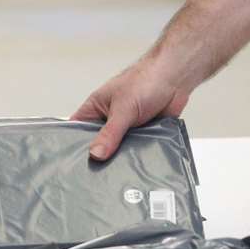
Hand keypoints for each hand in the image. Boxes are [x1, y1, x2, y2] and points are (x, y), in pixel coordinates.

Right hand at [70, 55, 193, 160]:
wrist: (176, 76)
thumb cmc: (147, 79)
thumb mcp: (123, 108)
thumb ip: (110, 133)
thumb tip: (96, 154)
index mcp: (95, 108)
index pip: (76, 131)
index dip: (73, 147)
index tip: (73, 165)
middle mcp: (108, 119)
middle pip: (97, 145)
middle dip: (101, 156)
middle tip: (100, 172)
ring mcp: (126, 128)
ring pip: (117, 150)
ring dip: (121, 156)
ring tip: (121, 167)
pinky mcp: (142, 134)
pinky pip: (136, 150)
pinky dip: (137, 155)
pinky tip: (139, 161)